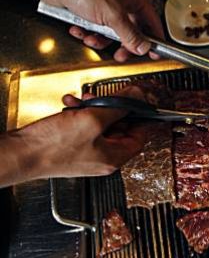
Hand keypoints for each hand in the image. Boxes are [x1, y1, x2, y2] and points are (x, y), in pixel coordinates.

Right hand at [0, 86, 148, 186]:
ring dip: (92, 109)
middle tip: (105, 98)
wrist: (20, 154)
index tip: (136, 105)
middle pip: (118, 129)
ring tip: (82, 101)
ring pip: (98, 126)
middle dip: (110, 109)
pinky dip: (78, 114)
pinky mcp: (71, 148)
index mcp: (113, 158)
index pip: (138, 138)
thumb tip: (134, 98)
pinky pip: (82, 128)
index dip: (139, 119)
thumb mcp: (93, 120)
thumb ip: (117, 107)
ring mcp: (86, 154)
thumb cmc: (53, 146)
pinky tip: (69, 106)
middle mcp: (101, 159)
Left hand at [13, 0, 162, 61]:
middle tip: (120, 54)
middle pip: (131, 30)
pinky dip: (87, 32)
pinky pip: (94, 28)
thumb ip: (130, 34)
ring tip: (92, 39)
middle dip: (123, 44)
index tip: (154, 54)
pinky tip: (80, 29)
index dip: (153, 39)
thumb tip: (143, 47)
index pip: (152, 22)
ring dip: (101, 39)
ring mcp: (105, 4)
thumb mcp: (112, 15)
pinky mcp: (88, 8)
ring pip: (111, 32)